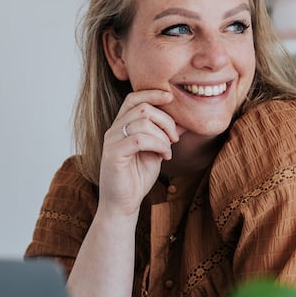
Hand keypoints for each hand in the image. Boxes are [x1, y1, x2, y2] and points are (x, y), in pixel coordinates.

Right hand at [98, 89, 178, 216]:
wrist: (123, 203)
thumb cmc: (138, 177)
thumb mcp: (157, 151)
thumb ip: (166, 135)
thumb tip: (184, 121)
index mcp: (122, 125)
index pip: (134, 98)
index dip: (152, 93)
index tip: (171, 97)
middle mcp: (114, 129)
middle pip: (143, 108)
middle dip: (166, 120)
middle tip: (175, 138)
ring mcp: (112, 141)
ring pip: (142, 122)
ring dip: (163, 136)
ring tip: (168, 151)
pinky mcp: (113, 154)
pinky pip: (139, 139)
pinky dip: (157, 145)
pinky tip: (163, 156)